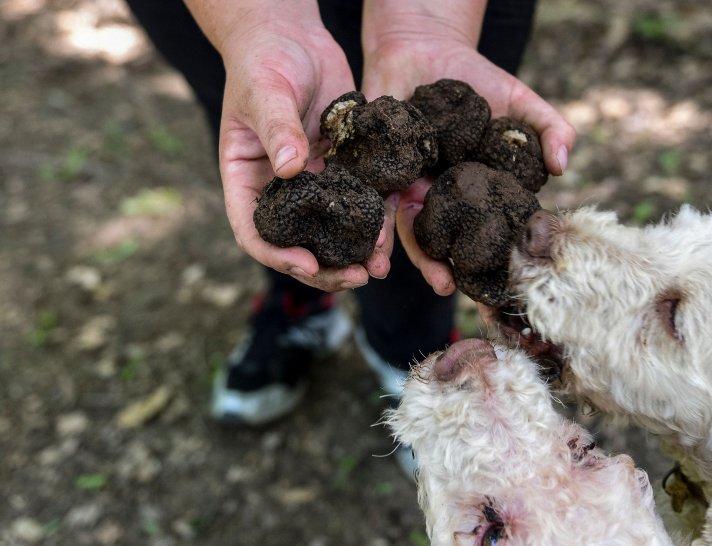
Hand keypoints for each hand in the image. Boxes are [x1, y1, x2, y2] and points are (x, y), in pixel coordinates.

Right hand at [215, 21, 396, 291]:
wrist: (292, 35)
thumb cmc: (264, 59)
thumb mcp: (264, 92)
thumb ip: (278, 129)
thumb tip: (291, 170)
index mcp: (249, 180)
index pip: (256, 231)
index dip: (279, 255)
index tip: (308, 265)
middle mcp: (281, 188)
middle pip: (299, 243)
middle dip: (326, 267)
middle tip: (356, 278)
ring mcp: (314, 180)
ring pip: (333, 229)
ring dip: (355, 251)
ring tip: (379, 268)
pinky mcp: (344, 166)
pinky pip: (361, 200)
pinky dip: (377, 219)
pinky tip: (395, 233)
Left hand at [362, 35, 576, 295]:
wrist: (426, 45)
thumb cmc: (477, 78)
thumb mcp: (521, 101)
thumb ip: (548, 128)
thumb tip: (564, 164)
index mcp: (473, 189)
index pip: (484, 230)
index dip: (489, 257)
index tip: (496, 283)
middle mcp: (439, 193)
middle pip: (441, 237)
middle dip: (442, 265)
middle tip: (448, 288)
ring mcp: (408, 182)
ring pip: (405, 225)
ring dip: (408, 254)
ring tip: (417, 277)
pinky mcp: (377, 166)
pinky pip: (375, 197)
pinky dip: (376, 221)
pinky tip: (375, 243)